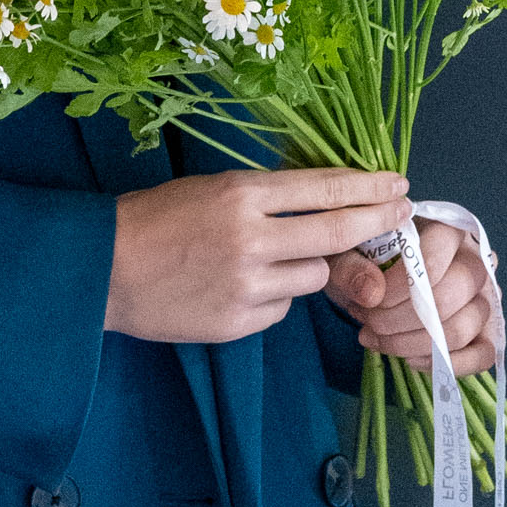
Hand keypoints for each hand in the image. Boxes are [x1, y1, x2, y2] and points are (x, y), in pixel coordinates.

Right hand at [103, 167, 412, 345]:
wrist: (105, 268)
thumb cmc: (159, 219)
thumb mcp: (214, 191)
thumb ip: (272, 204)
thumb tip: (334, 211)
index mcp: (240, 195)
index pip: (322, 188)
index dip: (367, 186)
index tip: (397, 184)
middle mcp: (250, 238)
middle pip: (336, 233)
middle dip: (375, 222)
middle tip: (401, 215)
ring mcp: (246, 285)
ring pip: (313, 276)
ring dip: (307, 266)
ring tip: (267, 259)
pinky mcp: (239, 323)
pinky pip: (283, 308)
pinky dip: (274, 297)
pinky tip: (239, 287)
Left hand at [324, 219, 498, 375]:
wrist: (371, 274)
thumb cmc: (362, 258)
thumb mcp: (344, 252)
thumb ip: (350, 266)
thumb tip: (373, 293)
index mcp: (445, 229)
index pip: (433, 262)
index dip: (398, 289)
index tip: (369, 301)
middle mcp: (475, 260)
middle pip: (448, 298)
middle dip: (399, 321)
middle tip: (368, 322)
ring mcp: (485, 297)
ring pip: (462, 329)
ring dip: (413, 344)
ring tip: (378, 339)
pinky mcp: (487, 330)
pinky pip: (482, 354)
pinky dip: (444, 364)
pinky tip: (409, 359)